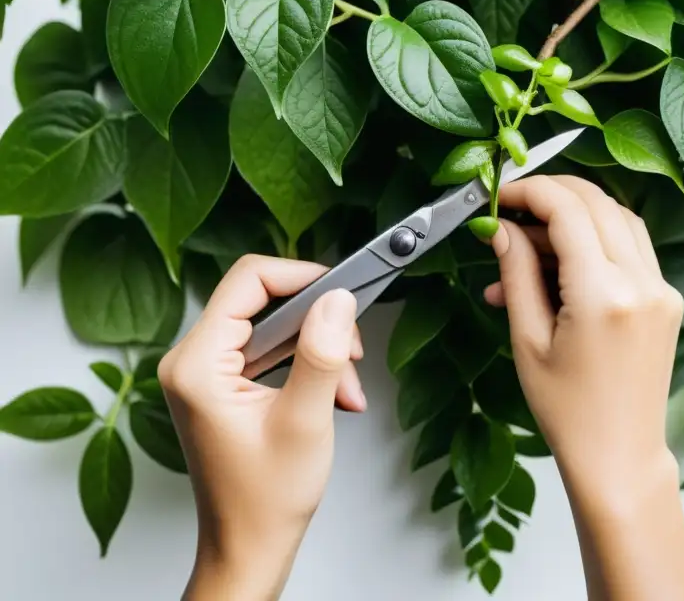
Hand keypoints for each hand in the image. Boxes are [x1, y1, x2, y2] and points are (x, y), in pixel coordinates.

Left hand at [158, 256, 364, 599]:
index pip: (248, 281)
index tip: (343, 290)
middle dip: (318, 323)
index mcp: (197, 365)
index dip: (302, 276)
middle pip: (263, 300)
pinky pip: (270, 351)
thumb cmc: (265, 500)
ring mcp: (205, 374)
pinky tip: (332, 394)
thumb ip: (321, 355)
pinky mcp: (222, 385)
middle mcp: (192, 362)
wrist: (249, 546)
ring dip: (318, 350)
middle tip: (351, 354)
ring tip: (345, 388)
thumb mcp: (305, 422)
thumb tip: (337, 300)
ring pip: (273, 326)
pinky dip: (306, 365)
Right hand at [486, 175, 682, 487]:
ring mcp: (661, 290)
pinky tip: (558, 266)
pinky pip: (631, 247)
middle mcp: (642, 284)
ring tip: (529, 246)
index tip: (501, 194)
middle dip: (551, 195)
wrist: (619, 456)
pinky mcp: (666, 299)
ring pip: (618, 217)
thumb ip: (516, 274)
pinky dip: (596, 241)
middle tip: (513, 209)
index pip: (568, 210)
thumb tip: (503, 228)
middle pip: (597, 202)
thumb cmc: (569, 412)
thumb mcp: (528, 341)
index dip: (530, 191)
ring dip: (575, 216)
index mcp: (604, 294)